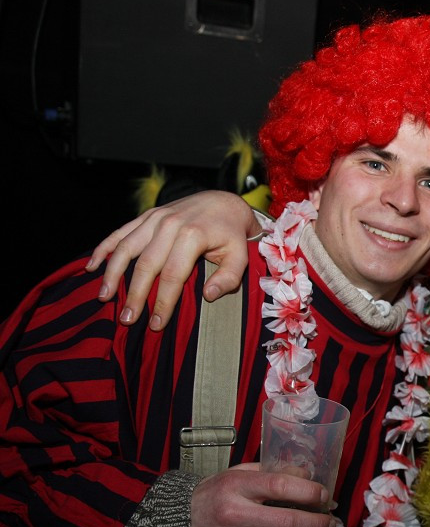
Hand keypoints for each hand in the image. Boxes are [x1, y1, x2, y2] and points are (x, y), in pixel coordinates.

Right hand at [86, 191, 259, 330]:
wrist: (224, 202)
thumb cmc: (232, 234)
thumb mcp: (241, 256)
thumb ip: (228, 278)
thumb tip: (207, 296)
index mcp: (192, 236)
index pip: (173, 276)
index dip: (163, 302)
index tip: (156, 325)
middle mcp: (170, 225)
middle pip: (146, 265)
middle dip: (134, 295)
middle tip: (127, 320)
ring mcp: (155, 218)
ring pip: (126, 248)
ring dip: (112, 274)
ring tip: (103, 297)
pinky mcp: (147, 215)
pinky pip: (120, 232)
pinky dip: (103, 248)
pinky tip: (91, 266)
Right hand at [190, 463, 335, 526]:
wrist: (173, 526)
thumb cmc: (213, 497)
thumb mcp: (237, 475)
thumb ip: (270, 472)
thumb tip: (307, 476)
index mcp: (236, 486)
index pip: (282, 485)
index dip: (310, 491)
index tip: (324, 496)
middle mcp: (231, 514)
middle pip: (288, 522)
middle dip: (318, 525)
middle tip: (330, 524)